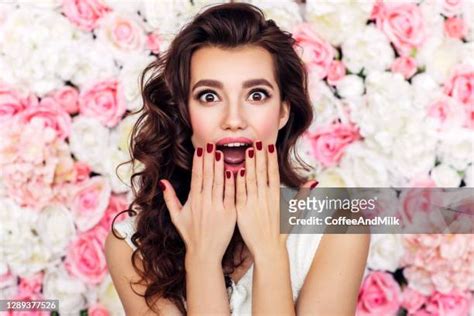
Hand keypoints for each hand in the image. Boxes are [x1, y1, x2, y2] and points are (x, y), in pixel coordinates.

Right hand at [160, 143, 236, 261]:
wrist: (205, 254)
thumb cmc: (190, 235)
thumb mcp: (177, 217)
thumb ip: (170, 198)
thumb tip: (163, 182)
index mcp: (193, 201)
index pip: (196, 177)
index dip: (199, 162)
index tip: (201, 149)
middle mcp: (205, 203)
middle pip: (208, 176)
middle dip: (210, 159)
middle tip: (213, 144)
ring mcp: (218, 208)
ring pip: (219, 183)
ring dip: (221, 167)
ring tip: (223, 152)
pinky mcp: (230, 214)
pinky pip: (231, 194)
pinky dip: (233, 182)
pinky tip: (235, 170)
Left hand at [235, 141, 316, 258]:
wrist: (269, 250)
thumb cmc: (280, 231)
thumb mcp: (294, 212)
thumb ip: (302, 195)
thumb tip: (314, 182)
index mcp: (277, 196)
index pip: (274, 173)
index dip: (271, 159)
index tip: (269, 146)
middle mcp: (266, 198)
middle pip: (262, 172)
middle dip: (260, 156)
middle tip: (256, 141)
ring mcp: (254, 204)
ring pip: (251, 179)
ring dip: (249, 164)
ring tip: (247, 150)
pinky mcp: (243, 211)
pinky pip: (240, 193)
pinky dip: (239, 181)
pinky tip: (237, 170)